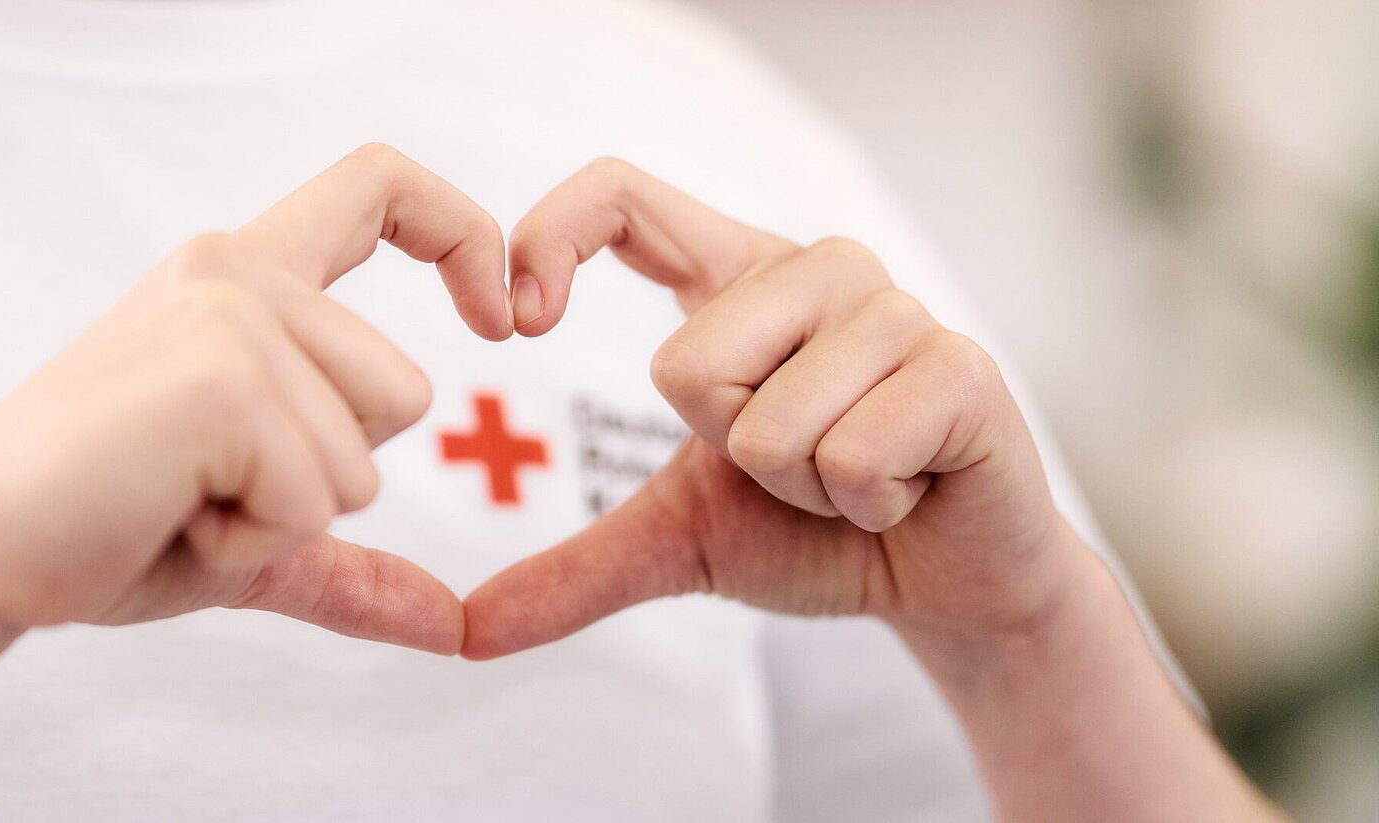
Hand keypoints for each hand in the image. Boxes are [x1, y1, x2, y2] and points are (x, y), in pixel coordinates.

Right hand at [0, 144, 510, 653]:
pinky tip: (165, 514)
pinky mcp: (221, 377)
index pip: (378, 188)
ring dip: (285, 516)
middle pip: (405, 393)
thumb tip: (455, 626)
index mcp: (237, 275)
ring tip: (177, 498)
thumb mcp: (249, 533)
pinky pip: (319, 499)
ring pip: (369, 453)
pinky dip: (253, 541)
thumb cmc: (98, 529)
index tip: (503, 317)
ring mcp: (227, 316)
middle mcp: (233, 272)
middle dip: (325, 479)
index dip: (461, 234)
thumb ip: (351, 562)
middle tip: (201, 488)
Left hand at [464, 158, 1083, 657]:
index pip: (622, 195)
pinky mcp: (962, 367)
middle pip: (683, 362)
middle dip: (727, 457)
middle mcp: (816, 269)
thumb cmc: (814, 534)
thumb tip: (464, 634)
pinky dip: (865, 505)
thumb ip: (572, 571)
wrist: (947, 586)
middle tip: (797, 468)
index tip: (518, 324)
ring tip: (855, 478)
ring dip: (803, 490)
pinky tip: (907, 490)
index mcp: (737, 279)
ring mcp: (897, 310)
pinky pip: (849, 455)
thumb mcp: (675, 541)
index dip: (553, 238)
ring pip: (768, 424)